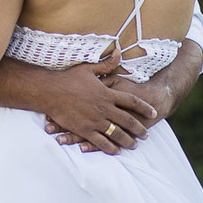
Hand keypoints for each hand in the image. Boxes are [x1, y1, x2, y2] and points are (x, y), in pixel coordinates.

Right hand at [36, 49, 155, 154]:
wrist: (49, 91)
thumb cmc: (67, 79)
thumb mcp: (88, 69)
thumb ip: (106, 64)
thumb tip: (118, 51)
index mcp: (107, 94)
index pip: (132, 101)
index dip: (144, 107)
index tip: (153, 112)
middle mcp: (104, 109)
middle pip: (128, 121)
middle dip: (139, 129)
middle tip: (146, 134)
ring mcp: (95, 121)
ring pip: (117, 134)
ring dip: (127, 140)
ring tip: (134, 145)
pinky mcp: (85, 130)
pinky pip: (101, 142)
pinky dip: (110, 148)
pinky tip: (116, 151)